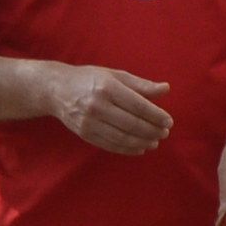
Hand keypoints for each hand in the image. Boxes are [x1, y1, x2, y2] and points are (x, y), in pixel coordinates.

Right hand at [40, 62, 175, 155]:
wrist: (57, 90)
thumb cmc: (90, 79)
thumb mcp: (115, 75)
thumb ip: (141, 85)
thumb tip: (166, 89)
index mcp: (108, 87)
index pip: (139, 106)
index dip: (156, 116)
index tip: (168, 122)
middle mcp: (97, 105)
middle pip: (132, 124)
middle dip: (152, 131)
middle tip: (164, 133)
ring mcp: (89, 122)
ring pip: (122, 138)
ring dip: (142, 142)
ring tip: (155, 142)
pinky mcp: (85, 134)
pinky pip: (111, 145)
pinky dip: (128, 149)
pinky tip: (140, 148)